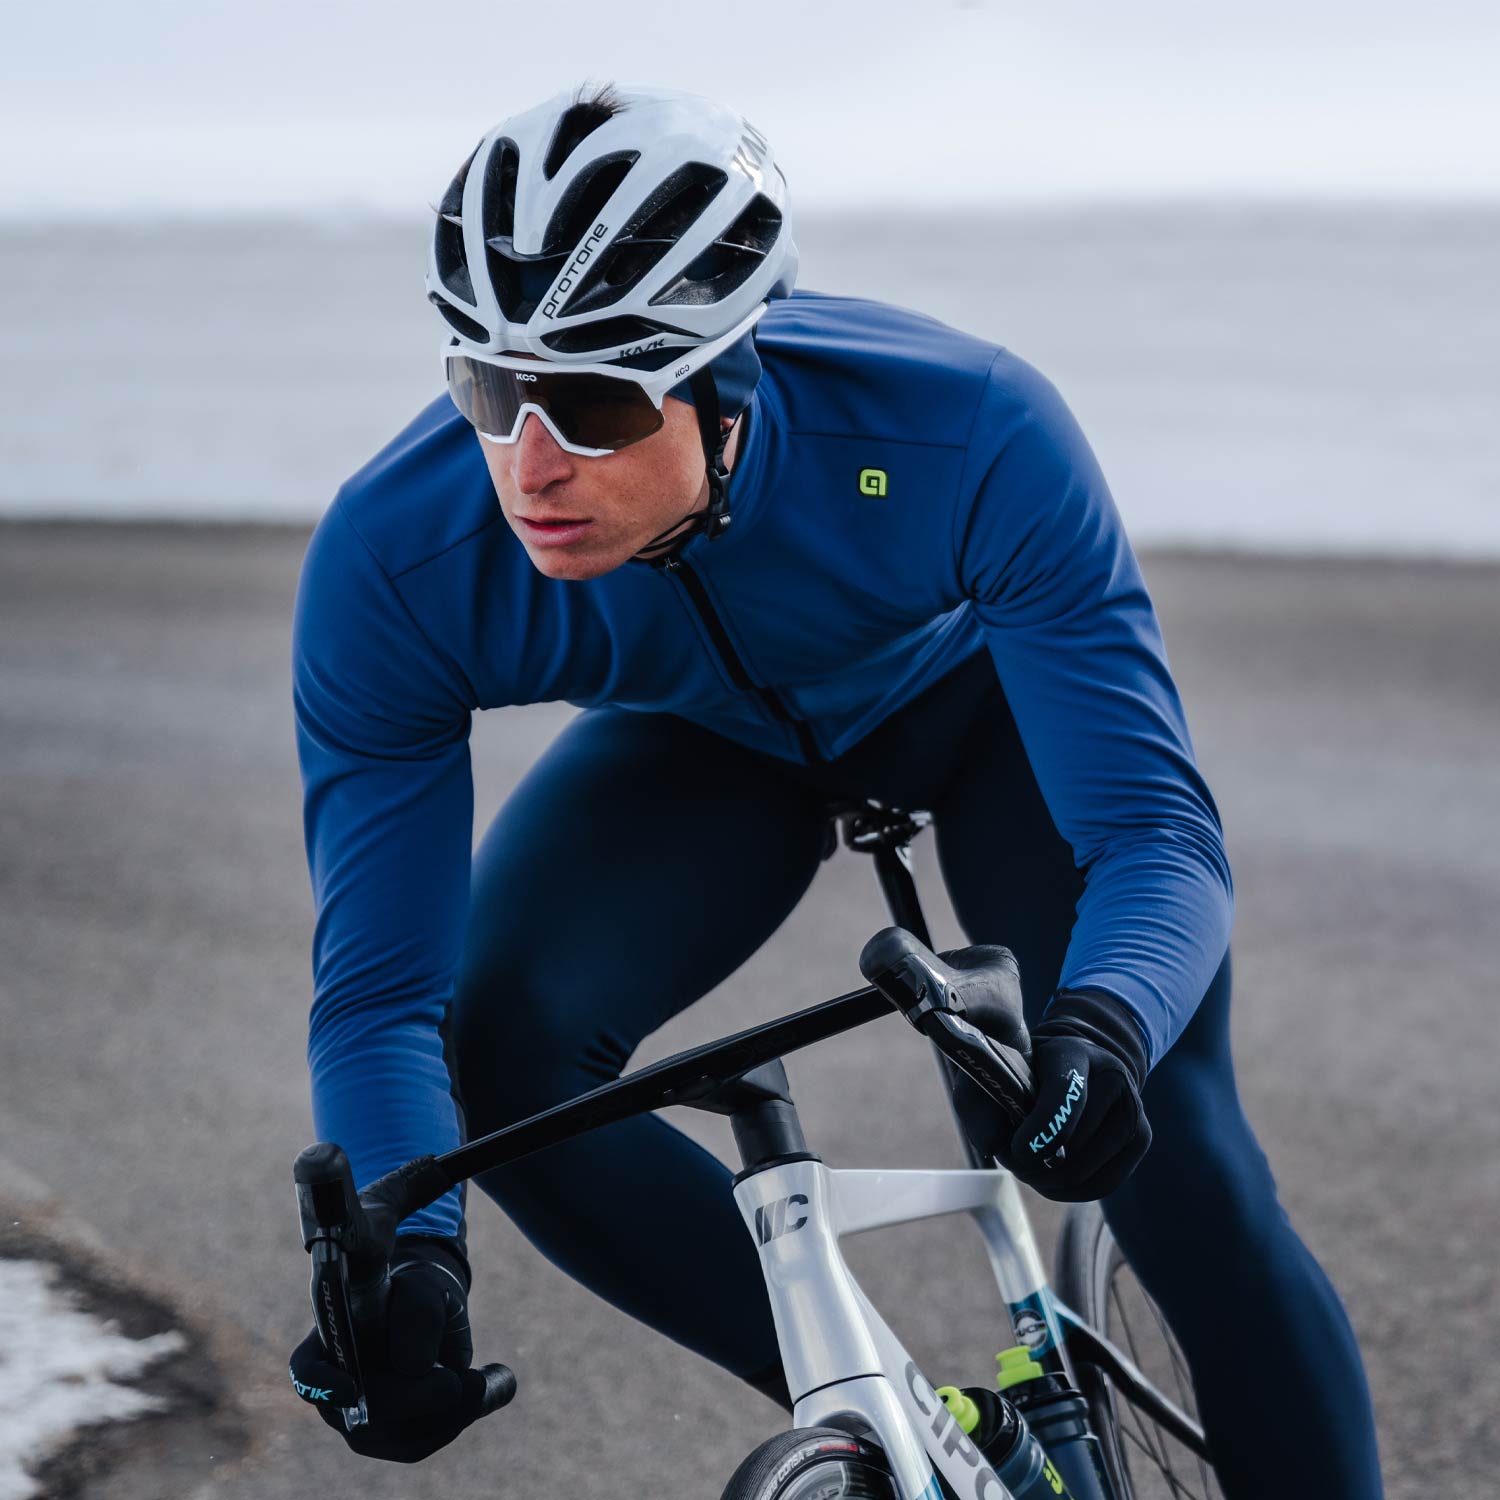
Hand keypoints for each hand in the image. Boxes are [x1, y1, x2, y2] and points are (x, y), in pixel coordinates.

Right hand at [289, 1234, 514, 1462]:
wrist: (432, 1312)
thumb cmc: (418, 1293)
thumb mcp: (421, 1288)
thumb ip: (418, 1313)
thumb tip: (414, 1366)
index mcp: (327, 1346)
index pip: (309, 1375)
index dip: (322, 1387)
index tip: (348, 1388)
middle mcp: (335, 1391)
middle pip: (367, 1413)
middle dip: (422, 1398)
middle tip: (464, 1379)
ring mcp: (358, 1419)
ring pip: (396, 1437)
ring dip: (449, 1413)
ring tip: (481, 1380)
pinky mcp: (388, 1438)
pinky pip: (416, 1445)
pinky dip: (453, 1422)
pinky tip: (477, 1394)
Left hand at [1005, 990, 1151, 1201]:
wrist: (1080, 1061)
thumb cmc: (1029, 1069)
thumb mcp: (996, 1071)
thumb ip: (979, 1101)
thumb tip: (994, 1146)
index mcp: (1073, 1051)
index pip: (1067, 1095)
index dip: (1040, 1131)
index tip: (1014, 1153)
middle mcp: (1113, 1075)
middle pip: (1073, 1145)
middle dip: (1033, 1164)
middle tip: (1011, 1159)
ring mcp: (1133, 1107)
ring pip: (1086, 1171)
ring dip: (1049, 1182)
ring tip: (1029, 1167)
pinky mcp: (1141, 1137)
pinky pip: (1103, 1184)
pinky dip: (1070, 1192)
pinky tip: (1050, 1179)